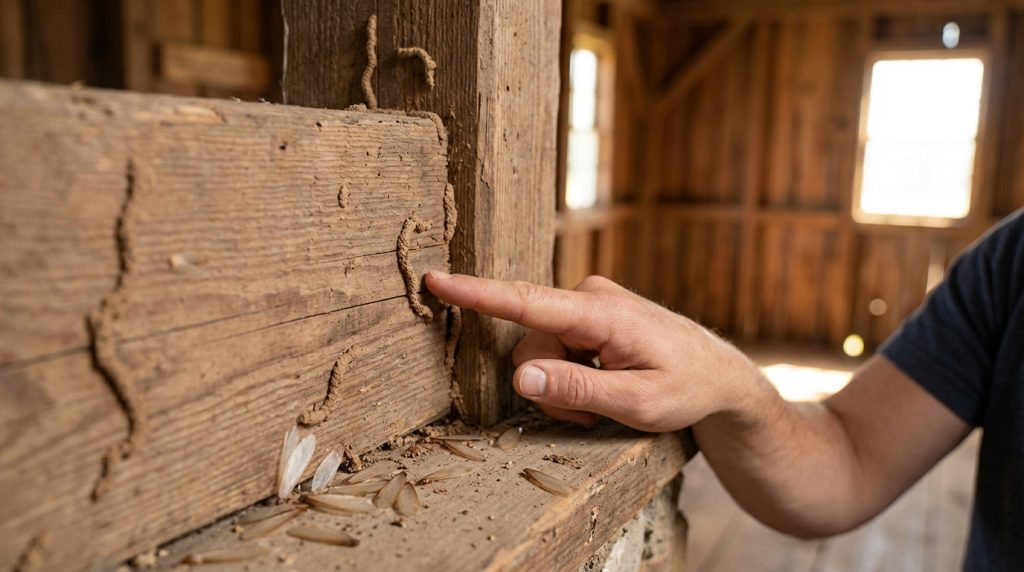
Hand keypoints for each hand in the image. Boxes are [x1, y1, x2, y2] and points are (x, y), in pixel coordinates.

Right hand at [425, 271, 753, 431]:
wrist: (721, 376)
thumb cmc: (688, 389)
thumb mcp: (637, 402)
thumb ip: (576, 388)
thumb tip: (520, 376)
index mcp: (602, 313)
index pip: (527, 301)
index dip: (476, 294)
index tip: (437, 279)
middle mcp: (591, 297)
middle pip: (532, 347)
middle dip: (551, 386)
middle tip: (594, 411)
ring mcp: (591, 304)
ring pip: (541, 353)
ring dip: (564, 385)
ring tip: (605, 400)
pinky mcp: (590, 315)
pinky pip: (557, 348)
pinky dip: (573, 375)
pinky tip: (604, 385)